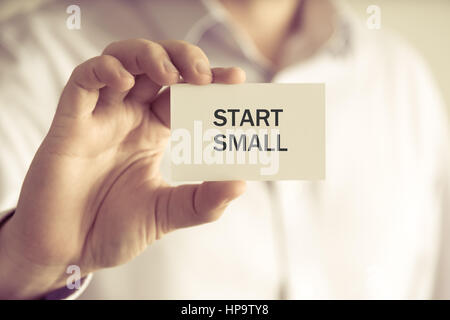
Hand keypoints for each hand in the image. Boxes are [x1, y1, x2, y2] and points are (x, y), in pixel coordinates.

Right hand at [0, 39, 245, 298]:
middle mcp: (128, 117)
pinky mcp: (70, 123)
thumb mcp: (167, 214)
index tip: (237, 78)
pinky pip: (83, 81)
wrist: (68, 252)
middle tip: (204, 74)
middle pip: (155, 65)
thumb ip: (204, 201)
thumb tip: (241, 182)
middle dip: (183, 58)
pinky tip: (125, 84)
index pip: (184, 92)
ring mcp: (99, 116)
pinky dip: (105, 71)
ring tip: (171, 74)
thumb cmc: (114, 229)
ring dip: (148, 55)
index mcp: (153, 132)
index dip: (210, 80)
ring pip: (121, 59)